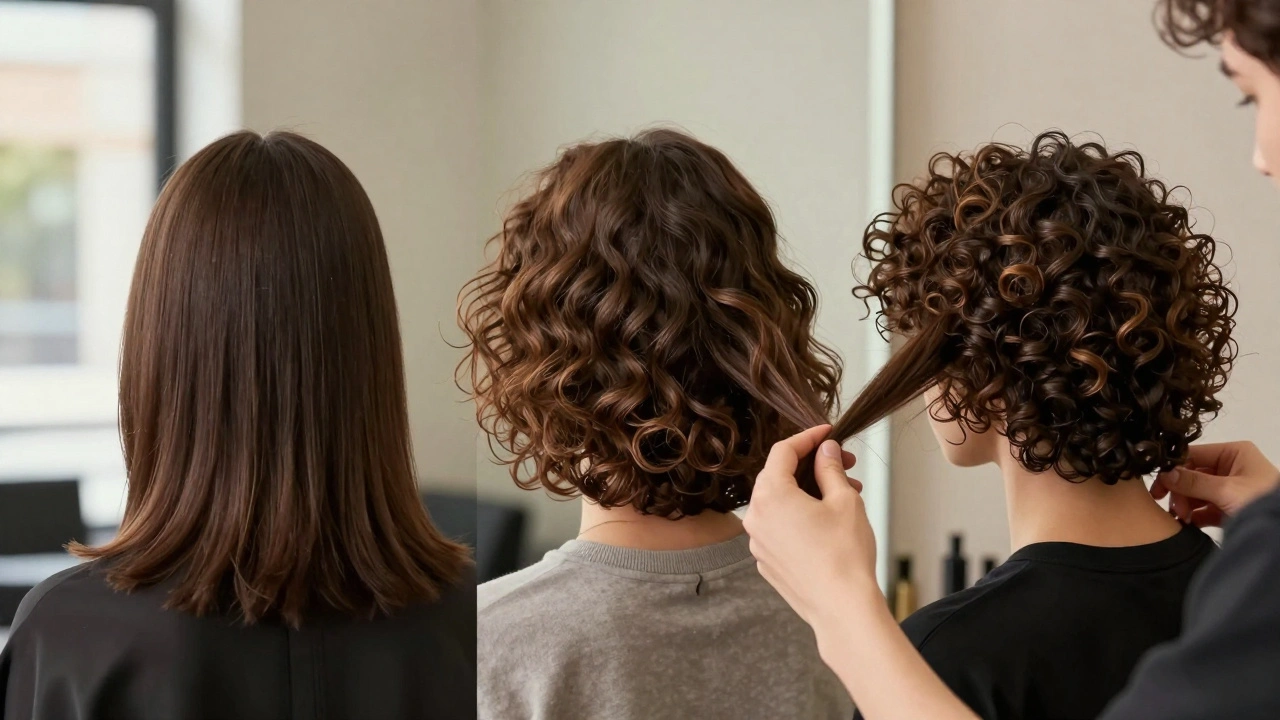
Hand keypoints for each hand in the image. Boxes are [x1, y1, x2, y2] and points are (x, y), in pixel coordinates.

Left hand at [744, 424, 878, 632]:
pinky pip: (779, 528)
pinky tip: (827, 523)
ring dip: (808, 493)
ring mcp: (758, 542)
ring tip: (844, 495)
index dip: (808, 437)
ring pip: (780, 504)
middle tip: (843, 464)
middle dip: (811, 466)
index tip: (828, 434)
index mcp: (771, 495)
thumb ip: (830, 468)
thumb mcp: (844, 500)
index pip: (784, 451)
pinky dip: (799, 517)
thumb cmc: (844, 554)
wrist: (842, 609)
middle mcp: (756, 517)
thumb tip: (825, 451)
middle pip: (778, 477)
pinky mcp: (766, 562)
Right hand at [1152, 441, 1279, 526]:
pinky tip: (1185, 524)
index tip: (1158, 486)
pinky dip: (1192, 516)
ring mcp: (1228, 489)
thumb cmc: (1261, 502)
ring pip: (1195, 493)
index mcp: (1234, 453)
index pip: (1193, 454)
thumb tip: (1163, 473)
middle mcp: (1230, 467)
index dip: (1173, 468)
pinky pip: (1202, 509)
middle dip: (1180, 492)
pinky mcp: (1227, 509)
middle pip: (1191, 474)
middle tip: (1172, 508)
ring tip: (1181, 519)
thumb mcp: (1226, 490)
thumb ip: (1193, 482)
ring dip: (1184, 505)